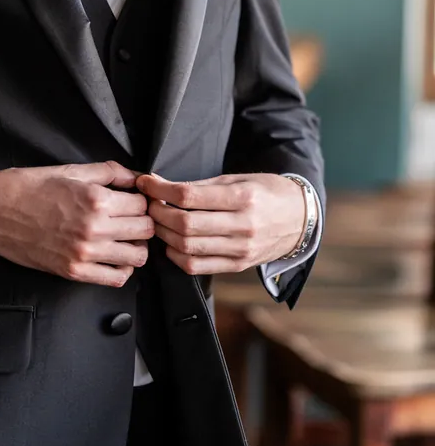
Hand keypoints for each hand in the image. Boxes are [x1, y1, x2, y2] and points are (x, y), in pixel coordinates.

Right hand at [0, 161, 153, 287]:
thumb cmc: (29, 188)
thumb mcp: (70, 171)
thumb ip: (107, 172)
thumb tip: (133, 176)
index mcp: (96, 200)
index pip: (142, 204)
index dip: (141, 199)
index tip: (134, 199)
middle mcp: (95, 229)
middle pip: (145, 230)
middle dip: (143, 221)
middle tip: (131, 217)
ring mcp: (85, 253)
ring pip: (137, 256)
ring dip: (136, 245)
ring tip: (124, 237)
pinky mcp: (74, 271)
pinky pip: (116, 278)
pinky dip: (121, 268)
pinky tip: (113, 256)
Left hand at [135, 172, 307, 275]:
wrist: (299, 219)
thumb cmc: (265, 193)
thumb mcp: (237, 179)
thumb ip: (199, 185)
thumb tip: (159, 183)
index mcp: (243, 198)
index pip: (190, 196)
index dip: (160, 189)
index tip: (146, 182)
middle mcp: (243, 226)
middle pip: (185, 224)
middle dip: (158, 213)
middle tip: (148, 204)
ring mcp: (241, 249)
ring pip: (188, 247)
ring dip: (164, 234)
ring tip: (157, 222)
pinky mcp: (238, 265)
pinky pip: (197, 266)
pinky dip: (176, 256)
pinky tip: (171, 243)